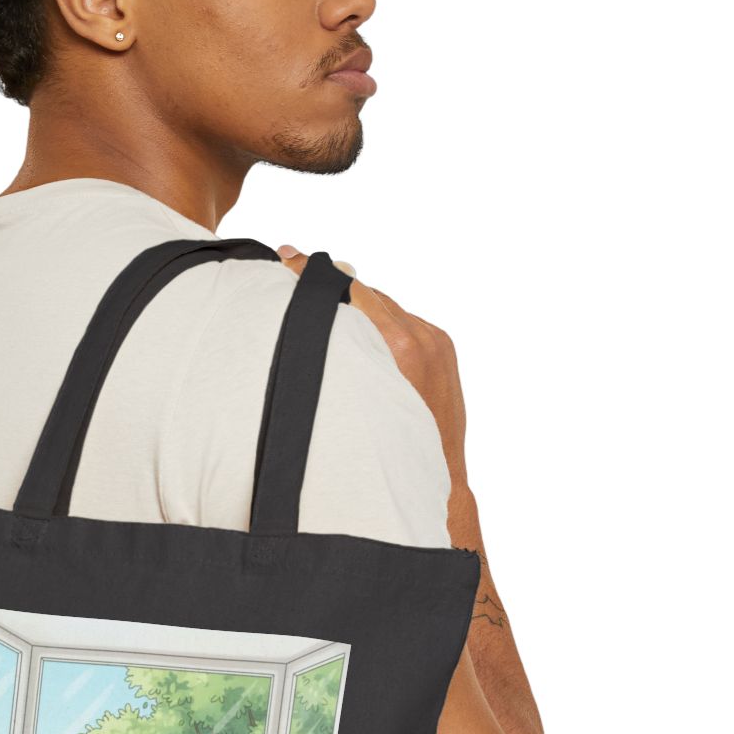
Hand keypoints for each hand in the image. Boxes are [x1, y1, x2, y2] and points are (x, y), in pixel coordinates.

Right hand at [275, 245, 470, 494]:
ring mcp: (435, 340)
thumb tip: (325, 312)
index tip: (290, 257)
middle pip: (367, 293)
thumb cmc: (388, 449)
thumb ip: (344, 350)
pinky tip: (365, 334)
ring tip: (328, 302)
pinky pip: (405, 321)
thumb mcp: (353, 398)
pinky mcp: (443, 346)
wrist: (439, 477)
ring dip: (360, 306)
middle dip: (333, 284)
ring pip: (386, 306)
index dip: (315, 273)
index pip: (351, 291)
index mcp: (398, 346)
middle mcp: (420, 337)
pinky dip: (383, 323)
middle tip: (294, 265)